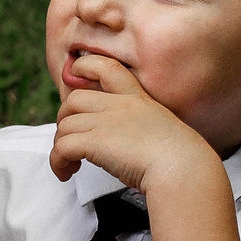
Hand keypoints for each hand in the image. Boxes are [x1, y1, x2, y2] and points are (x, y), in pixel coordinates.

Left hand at [49, 54, 227, 193]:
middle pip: (74, 99)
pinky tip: (66, 173)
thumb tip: (124, 143)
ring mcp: (106, 122)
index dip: (85, 66)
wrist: (183, 168)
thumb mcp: (162, 129)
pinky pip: (61, 148)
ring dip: (60, 146)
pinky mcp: (95, 142)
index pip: (107, 67)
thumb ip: (140, 127)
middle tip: (70, 140)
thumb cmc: (181, 158)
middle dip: (64, 119)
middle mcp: (119, 105)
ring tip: (70, 164)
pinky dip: (57, 162)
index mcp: (137, 98)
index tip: (74, 75)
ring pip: (65, 126)